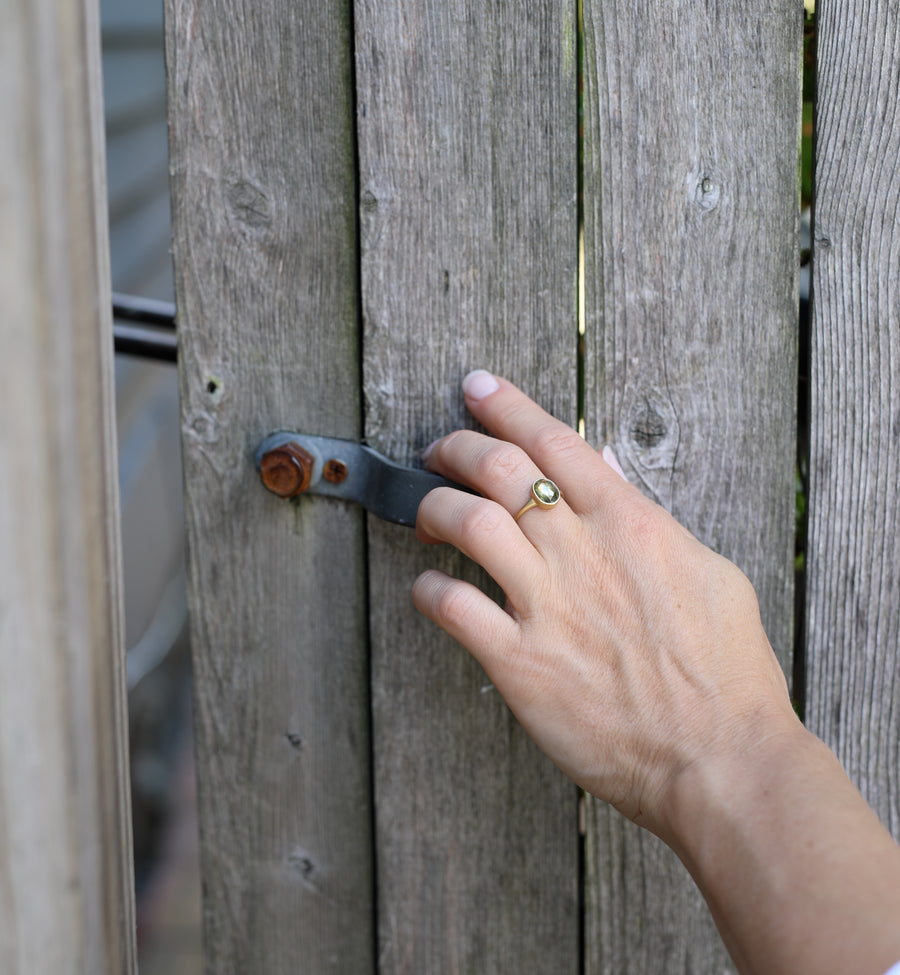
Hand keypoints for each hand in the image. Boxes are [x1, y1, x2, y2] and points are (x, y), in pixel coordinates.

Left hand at [413, 371, 795, 839]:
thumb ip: (650, 519)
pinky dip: (428, 590)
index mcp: (631, 524)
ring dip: (432, 507)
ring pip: (467, 522)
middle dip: (456, 447)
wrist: (721, 758)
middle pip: (499, 469)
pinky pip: (453, 607)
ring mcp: (547, 606)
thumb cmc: (727, 671)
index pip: (554, 441)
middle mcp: (582, 553)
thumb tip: (606, 469)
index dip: (507, 406)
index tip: (476, 389)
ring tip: (424, 513)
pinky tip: (427, 590)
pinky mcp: (520, 663)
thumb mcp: (709, 573)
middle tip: (439, 450)